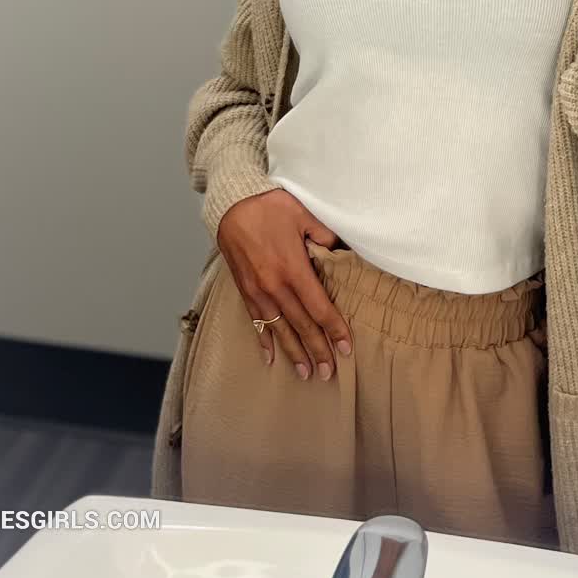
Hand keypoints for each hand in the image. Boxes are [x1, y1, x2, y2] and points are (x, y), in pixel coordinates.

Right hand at [217, 189, 352, 380]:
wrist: (232, 204)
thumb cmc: (269, 206)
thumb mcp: (304, 214)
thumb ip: (325, 235)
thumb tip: (342, 251)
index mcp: (293, 269)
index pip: (319, 308)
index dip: (334, 329)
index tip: (346, 347)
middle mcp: (275, 286)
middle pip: (301, 326)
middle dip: (317, 351)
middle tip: (329, 374)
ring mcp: (258, 291)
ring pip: (279, 330)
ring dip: (294, 353)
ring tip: (306, 374)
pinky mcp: (245, 290)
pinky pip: (256, 322)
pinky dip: (264, 341)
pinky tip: (271, 358)